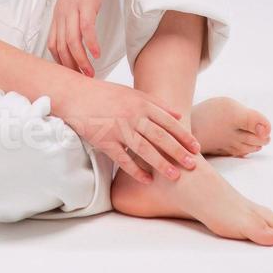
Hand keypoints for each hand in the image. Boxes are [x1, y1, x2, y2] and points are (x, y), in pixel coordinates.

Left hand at [47, 0, 113, 77]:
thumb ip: (76, 11)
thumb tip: (82, 26)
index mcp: (59, 12)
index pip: (53, 43)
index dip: (61, 61)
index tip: (71, 74)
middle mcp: (62, 12)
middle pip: (60, 47)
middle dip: (70, 67)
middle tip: (81, 82)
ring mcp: (72, 8)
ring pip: (71, 42)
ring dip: (80, 61)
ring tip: (90, 75)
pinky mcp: (86, 2)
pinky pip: (86, 28)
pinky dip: (90, 43)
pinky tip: (97, 54)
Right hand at [51, 75, 200, 182]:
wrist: (75, 94)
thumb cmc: (104, 94)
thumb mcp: (132, 93)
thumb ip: (156, 104)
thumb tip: (178, 115)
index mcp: (140, 103)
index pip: (167, 121)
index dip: (183, 135)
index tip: (196, 147)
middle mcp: (132, 115)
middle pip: (159, 136)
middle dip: (178, 151)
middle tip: (193, 164)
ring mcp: (118, 128)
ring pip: (144, 149)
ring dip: (161, 163)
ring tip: (175, 176)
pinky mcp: (105, 140)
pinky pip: (123, 158)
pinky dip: (135, 170)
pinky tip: (147, 179)